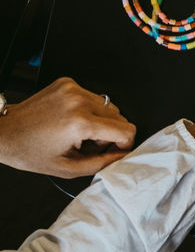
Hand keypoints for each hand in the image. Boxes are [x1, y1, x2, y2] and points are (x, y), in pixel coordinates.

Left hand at [0, 77, 135, 176]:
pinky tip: (71, 119)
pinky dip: (88, 109)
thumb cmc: (28, 151)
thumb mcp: (67, 168)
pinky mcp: (67, 83)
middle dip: (110, 133)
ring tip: (79, 132)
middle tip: (89, 143)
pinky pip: (93, 96)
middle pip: (120, 116)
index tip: (114, 149)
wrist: (2, 132)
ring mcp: (73, 89)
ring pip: (108, 105)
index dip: (124, 143)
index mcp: (80, 123)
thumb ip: (101, 164)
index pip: (126, 129)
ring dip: (100, 120)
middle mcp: (79, 101)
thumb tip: (123, 156)